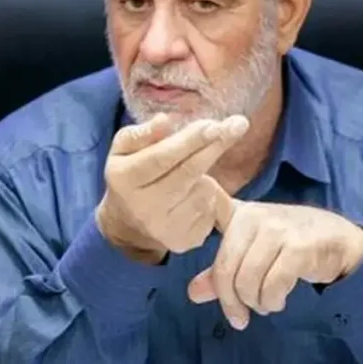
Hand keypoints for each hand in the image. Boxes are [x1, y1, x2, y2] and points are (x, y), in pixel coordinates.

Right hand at [96, 114, 249, 263]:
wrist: (128, 224)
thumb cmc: (131, 175)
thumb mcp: (124, 149)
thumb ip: (142, 133)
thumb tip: (165, 121)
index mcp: (124, 180)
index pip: (161, 157)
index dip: (190, 140)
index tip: (214, 123)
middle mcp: (143, 208)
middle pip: (188, 172)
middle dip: (215, 146)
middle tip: (238, 124)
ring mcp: (164, 229)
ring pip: (204, 190)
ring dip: (206, 175)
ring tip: (191, 175)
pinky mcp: (183, 242)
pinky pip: (210, 210)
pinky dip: (209, 197)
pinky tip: (193, 195)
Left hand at [188, 188, 362, 328]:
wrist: (341, 241)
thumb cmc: (291, 245)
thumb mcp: (253, 254)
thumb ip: (223, 273)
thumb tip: (193, 293)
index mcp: (239, 214)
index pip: (212, 200)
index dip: (197, 193)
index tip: (193, 186)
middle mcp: (255, 217)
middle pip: (225, 268)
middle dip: (230, 301)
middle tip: (239, 317)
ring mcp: (277, 230)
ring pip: (247, 280)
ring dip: (255, 303)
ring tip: (264, 304)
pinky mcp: (298, 247)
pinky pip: (272, 285)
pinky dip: (272, 301)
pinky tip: (278, 300)